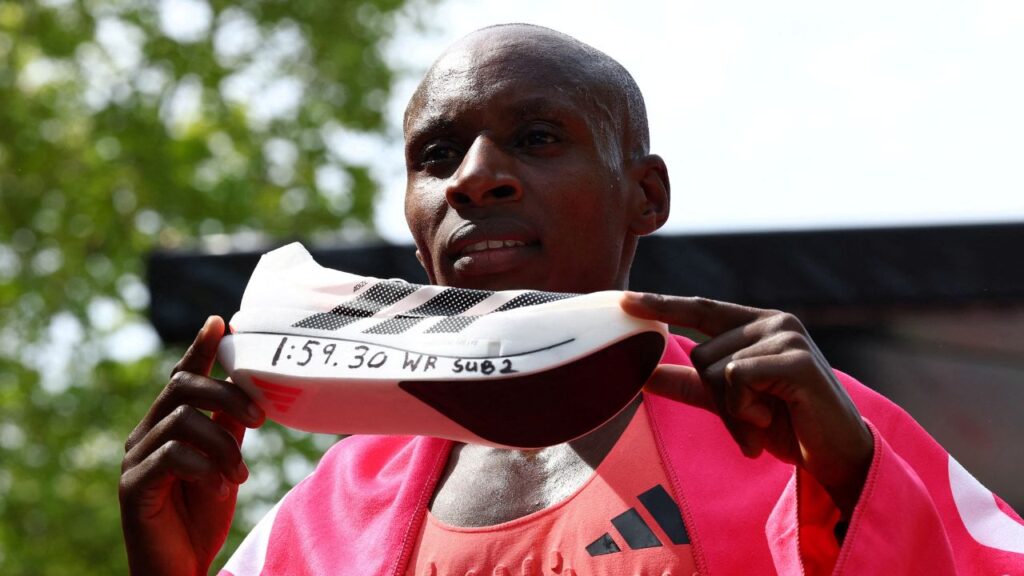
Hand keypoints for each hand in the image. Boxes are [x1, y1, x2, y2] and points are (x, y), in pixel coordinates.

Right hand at [119, 316, 264, 574]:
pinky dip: (205, 468)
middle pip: (183, 388)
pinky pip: (172, 456)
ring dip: (223, 444)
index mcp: (167, 425)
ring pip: (183, 420)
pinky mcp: (133, 487)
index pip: (182, 376)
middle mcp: (145, 435)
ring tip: (240, 475)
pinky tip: (220, 488)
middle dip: (228, 395)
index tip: (221, 322)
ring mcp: (135, 460)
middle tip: (261, 421)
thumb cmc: (200, 515)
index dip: (200, 348)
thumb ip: (230, 427)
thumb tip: (251, 389)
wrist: (179, 568)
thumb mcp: (224, 462)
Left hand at [621, 292, 872, 517]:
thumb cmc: (785, 423)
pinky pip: (737, 379)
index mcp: (757, 325)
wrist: (835, 456)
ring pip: (716, 370)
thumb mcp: (727, 402)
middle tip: (751, 419)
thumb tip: (641, 374)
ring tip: (765, 420)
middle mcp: (773, 321)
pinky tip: (773, 419)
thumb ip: (687, 384)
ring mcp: (787, 337)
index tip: (624, 300)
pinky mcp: (797, 359)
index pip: (699, 309)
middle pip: (702, 355)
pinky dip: (746, 409)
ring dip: (733, 410)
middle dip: (716, 399)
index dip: (661, 305)